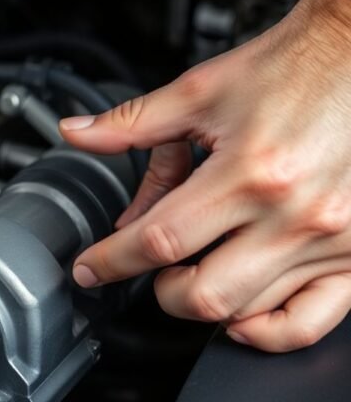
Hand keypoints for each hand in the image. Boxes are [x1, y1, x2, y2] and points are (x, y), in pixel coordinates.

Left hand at [60, 1, 350, 352]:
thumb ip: (131, 123)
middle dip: (158, 290)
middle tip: (147, 270)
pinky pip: (312, 321)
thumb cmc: (293, 69)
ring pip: (248, 312)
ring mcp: (332, 240)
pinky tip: (241, 316)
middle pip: (202, 293)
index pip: (158, 240)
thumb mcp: (201, 90)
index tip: (90, 268)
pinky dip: (268, 332)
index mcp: (250, 172)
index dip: (111, 260)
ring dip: (205, 304)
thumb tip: (76, 132)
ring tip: (192, 273)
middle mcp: (294, 214)